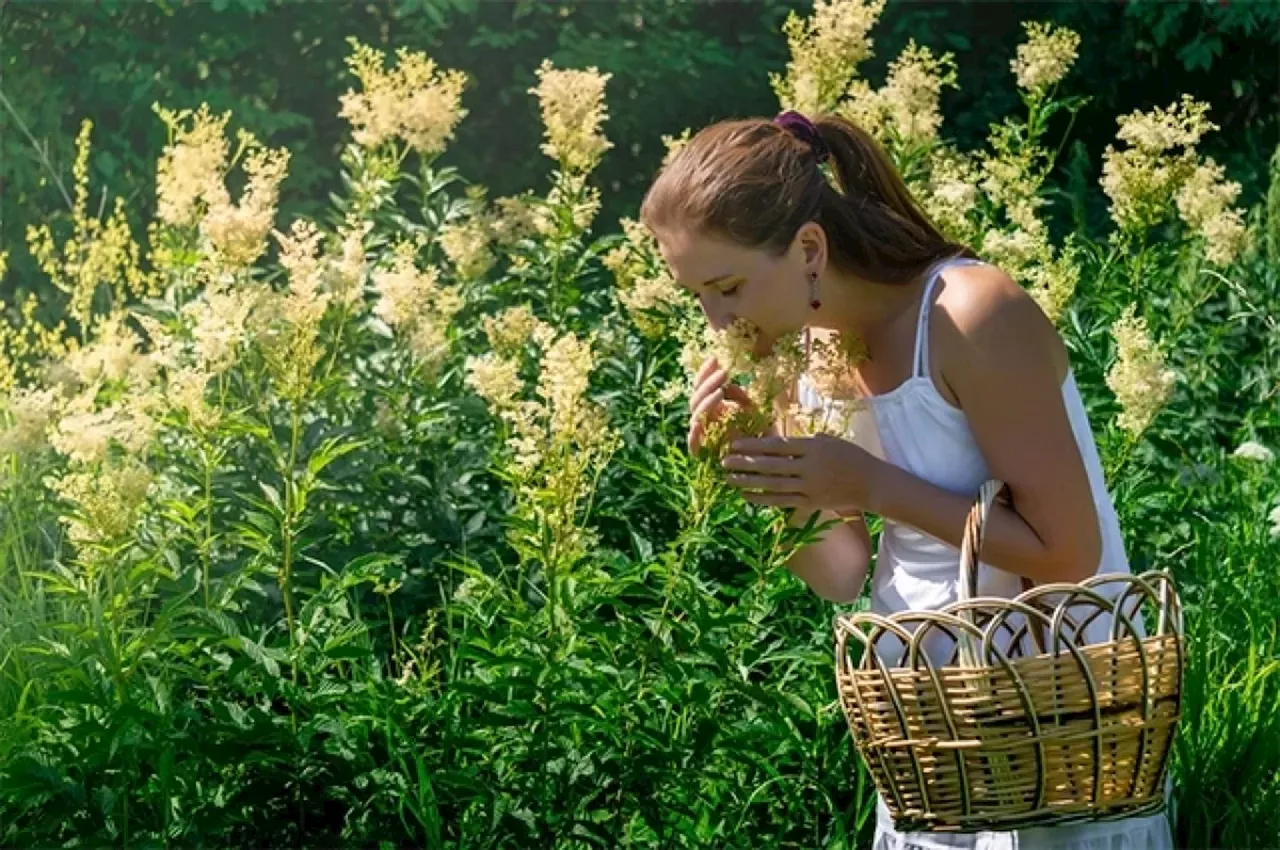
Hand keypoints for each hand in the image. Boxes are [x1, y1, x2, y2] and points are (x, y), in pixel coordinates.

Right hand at [686, 357, 776, 453]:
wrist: (770, 466)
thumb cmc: (764, 436)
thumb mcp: (755, 411)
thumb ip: (741, 397)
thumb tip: (728, 384)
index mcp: (715, 410)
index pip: (702, 388)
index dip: (705, 373)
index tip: (715, 359)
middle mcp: (706, 421)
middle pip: (696, 398)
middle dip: (707, 383)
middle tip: (723, 372)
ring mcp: (703, 437)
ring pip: (694, 415)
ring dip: (706, 401)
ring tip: (721, 390)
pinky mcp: (702, 455)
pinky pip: (693, 441)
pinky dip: (696, 428)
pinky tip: (705, 418)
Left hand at [721, 434, 885, 513]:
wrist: (872, 483)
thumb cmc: (851, 457)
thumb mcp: (830, 441)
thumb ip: (805, 441)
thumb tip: (782, 440)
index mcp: (812, 447)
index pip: (777, 445)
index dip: (754, 445)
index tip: (734, 444)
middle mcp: (809, 467)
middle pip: (771, 465)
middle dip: (745, 463)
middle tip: (723, 461)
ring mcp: (810, 487)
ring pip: (773, 485)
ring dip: (748, 482)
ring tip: (729, 478)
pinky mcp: (810, 502)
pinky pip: (782, 501)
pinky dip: (763, 499)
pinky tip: (746, 496)